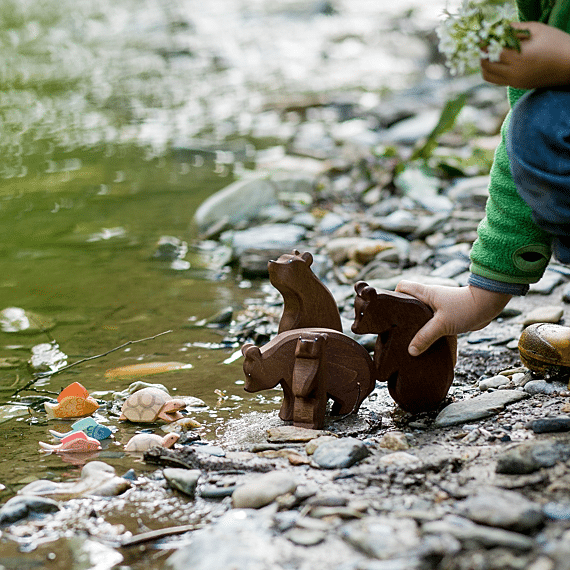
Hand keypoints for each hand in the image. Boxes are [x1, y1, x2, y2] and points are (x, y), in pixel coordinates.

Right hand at [394, 282, 511, 355]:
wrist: (489, 305)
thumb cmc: (465, 308)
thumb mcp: (442, 324)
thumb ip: (425, 337)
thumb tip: (410, 351)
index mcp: (425, 294)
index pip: (402, 286)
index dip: (394, 296)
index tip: (390, 311)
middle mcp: (429, 298)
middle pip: (409, 303)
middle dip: (403, 315)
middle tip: (396, 331)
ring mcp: (439, 306)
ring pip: (421, 315)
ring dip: (417, 326)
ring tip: (410, 340)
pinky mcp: (447, 315)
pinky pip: (433, 323)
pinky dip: (429, 331)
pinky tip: (428, 344)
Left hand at [480, 22, 569, 88]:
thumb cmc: (556, 42)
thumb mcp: (537, 30)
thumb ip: (515, 28)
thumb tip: (498, 28)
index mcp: (518, 57)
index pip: (492, 51)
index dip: (485, 44)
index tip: (482, 38)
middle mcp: (513, 72)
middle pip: (486, 65)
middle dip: (482, 55)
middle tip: (484, 46)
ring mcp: (515, 81)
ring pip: (489, 76)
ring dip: (485, 65)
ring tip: (489, 54)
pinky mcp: (518, 85)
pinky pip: (498, 80)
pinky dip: (494, 72)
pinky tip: (499, 62)